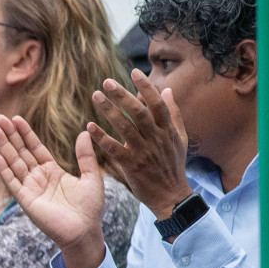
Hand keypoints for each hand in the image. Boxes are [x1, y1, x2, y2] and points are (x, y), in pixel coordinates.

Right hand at [0, 115, 106, 267]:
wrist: (84, 232)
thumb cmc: (89, 208)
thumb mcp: (91, 176)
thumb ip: (85, 155)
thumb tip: (84, 132)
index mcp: (52, 172)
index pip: (34, 148)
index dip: (25, 134)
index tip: (16, 118)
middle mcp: (38, 179)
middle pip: (20, 152)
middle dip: (9, 135)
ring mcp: (30, 189)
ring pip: (13, 163)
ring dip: (3, 146)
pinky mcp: (26, 200)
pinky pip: (13, 182)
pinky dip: (4, 169)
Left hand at [86, 70, 193, 222]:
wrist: (170, 196)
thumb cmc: (173, 165)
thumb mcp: (179, 138)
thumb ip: (173, 113)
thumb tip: (167, 90)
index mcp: (168, 130)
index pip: (157, 103)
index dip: (146, 87)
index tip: (134, 72)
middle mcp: (156, 138)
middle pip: (139, 112)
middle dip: (122, 95)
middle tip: (107, 81)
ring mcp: (143, 152)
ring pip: (125, 127)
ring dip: (109, 110)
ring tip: (96, 96)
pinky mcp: (131, 166)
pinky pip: (114, 149)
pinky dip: (101, 137)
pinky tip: (89, 127)